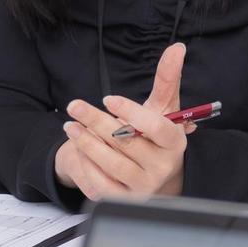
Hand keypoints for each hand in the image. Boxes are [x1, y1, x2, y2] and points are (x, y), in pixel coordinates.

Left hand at [53, 42, 189, 199]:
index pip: (155, 126)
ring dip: (86, 142)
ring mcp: (144, 186)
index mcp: (174, 143)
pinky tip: (77, 148)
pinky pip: (101, 183)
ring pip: (111, 163)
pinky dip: (86, 164)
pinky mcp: (124, 199)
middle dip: (96, 121)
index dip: (131, 111)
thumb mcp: (163, 109)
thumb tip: (177, 48)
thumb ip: (168, 79)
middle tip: (74, 106)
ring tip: (70, 125)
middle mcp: (162, 166)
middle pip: (126, 142)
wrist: (154, 177)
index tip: (108, 98)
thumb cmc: (156, 138)